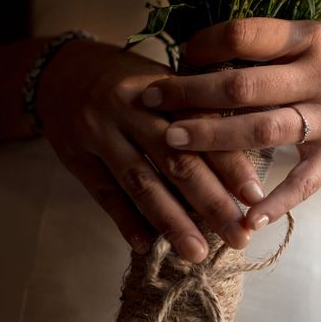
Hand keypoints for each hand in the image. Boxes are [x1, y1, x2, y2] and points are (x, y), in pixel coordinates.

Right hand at [36, 39, 263, 261]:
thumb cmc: (130, 80)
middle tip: (238, 236)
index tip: (256, 196)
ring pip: (139, 182)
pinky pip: (102, 193)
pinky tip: (145, 245)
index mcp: (162, 88)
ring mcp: (97, 133)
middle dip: (210, 202)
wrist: (64, 69)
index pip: (203, 130)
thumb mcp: (164, 82)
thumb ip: (196, 113)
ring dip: (171, 221)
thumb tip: (236, 164)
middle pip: (174, 160)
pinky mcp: (73, 155)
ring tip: (197, 252)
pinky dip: (125, 220)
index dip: (230, 164)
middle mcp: (130, 108)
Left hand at [142, 18, 320, 229]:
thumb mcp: (315, 38)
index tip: (179, 55)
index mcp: (312, 38)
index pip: (246, 35)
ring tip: (170, 140)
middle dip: (190, 94)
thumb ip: (269, 46)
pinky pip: (303, 183)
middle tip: (151, 98)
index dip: (205, 45)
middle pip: (244, 87)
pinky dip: (274, 201)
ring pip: (262, 130)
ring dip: (212, 138)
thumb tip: (203, 55)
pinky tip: (243, 216)